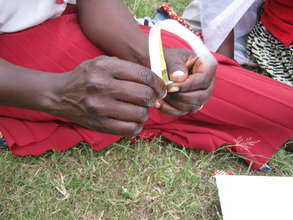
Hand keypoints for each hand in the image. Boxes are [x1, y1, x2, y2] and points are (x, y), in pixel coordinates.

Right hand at [46, 56, 165, 135]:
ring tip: (140, 109)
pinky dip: (137, 126)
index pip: (144, 76)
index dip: (159, 84)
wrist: (60, 95)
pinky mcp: (98, 124)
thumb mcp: (104, 62)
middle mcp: (102, 86)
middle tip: (152, 99)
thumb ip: (129, 69)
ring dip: (145, 113)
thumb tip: (156, 83)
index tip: (161, 89)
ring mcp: (99, 107)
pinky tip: (133, 120)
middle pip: (144, 96)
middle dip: (154, 98)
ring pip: (140, 114)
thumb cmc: (87, 77)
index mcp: (106, 67)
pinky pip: (129, 129)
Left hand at [157, 48, 216, 115]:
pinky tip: (159, 102)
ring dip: (175, 103)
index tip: (171, 87)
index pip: (203, 80)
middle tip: (164, 92)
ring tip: (160, 95)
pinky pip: (184, 112)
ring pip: (193, 106)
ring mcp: (201, 94)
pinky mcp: (191, 104)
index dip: (187, 85)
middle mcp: (208, 82)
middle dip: (181, 97)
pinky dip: (170, 109)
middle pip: (202, 96)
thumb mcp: (168, 56)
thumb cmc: (165, 58)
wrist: (156, 65)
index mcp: (207, 65)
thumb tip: (180, 77)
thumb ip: (174, 64)